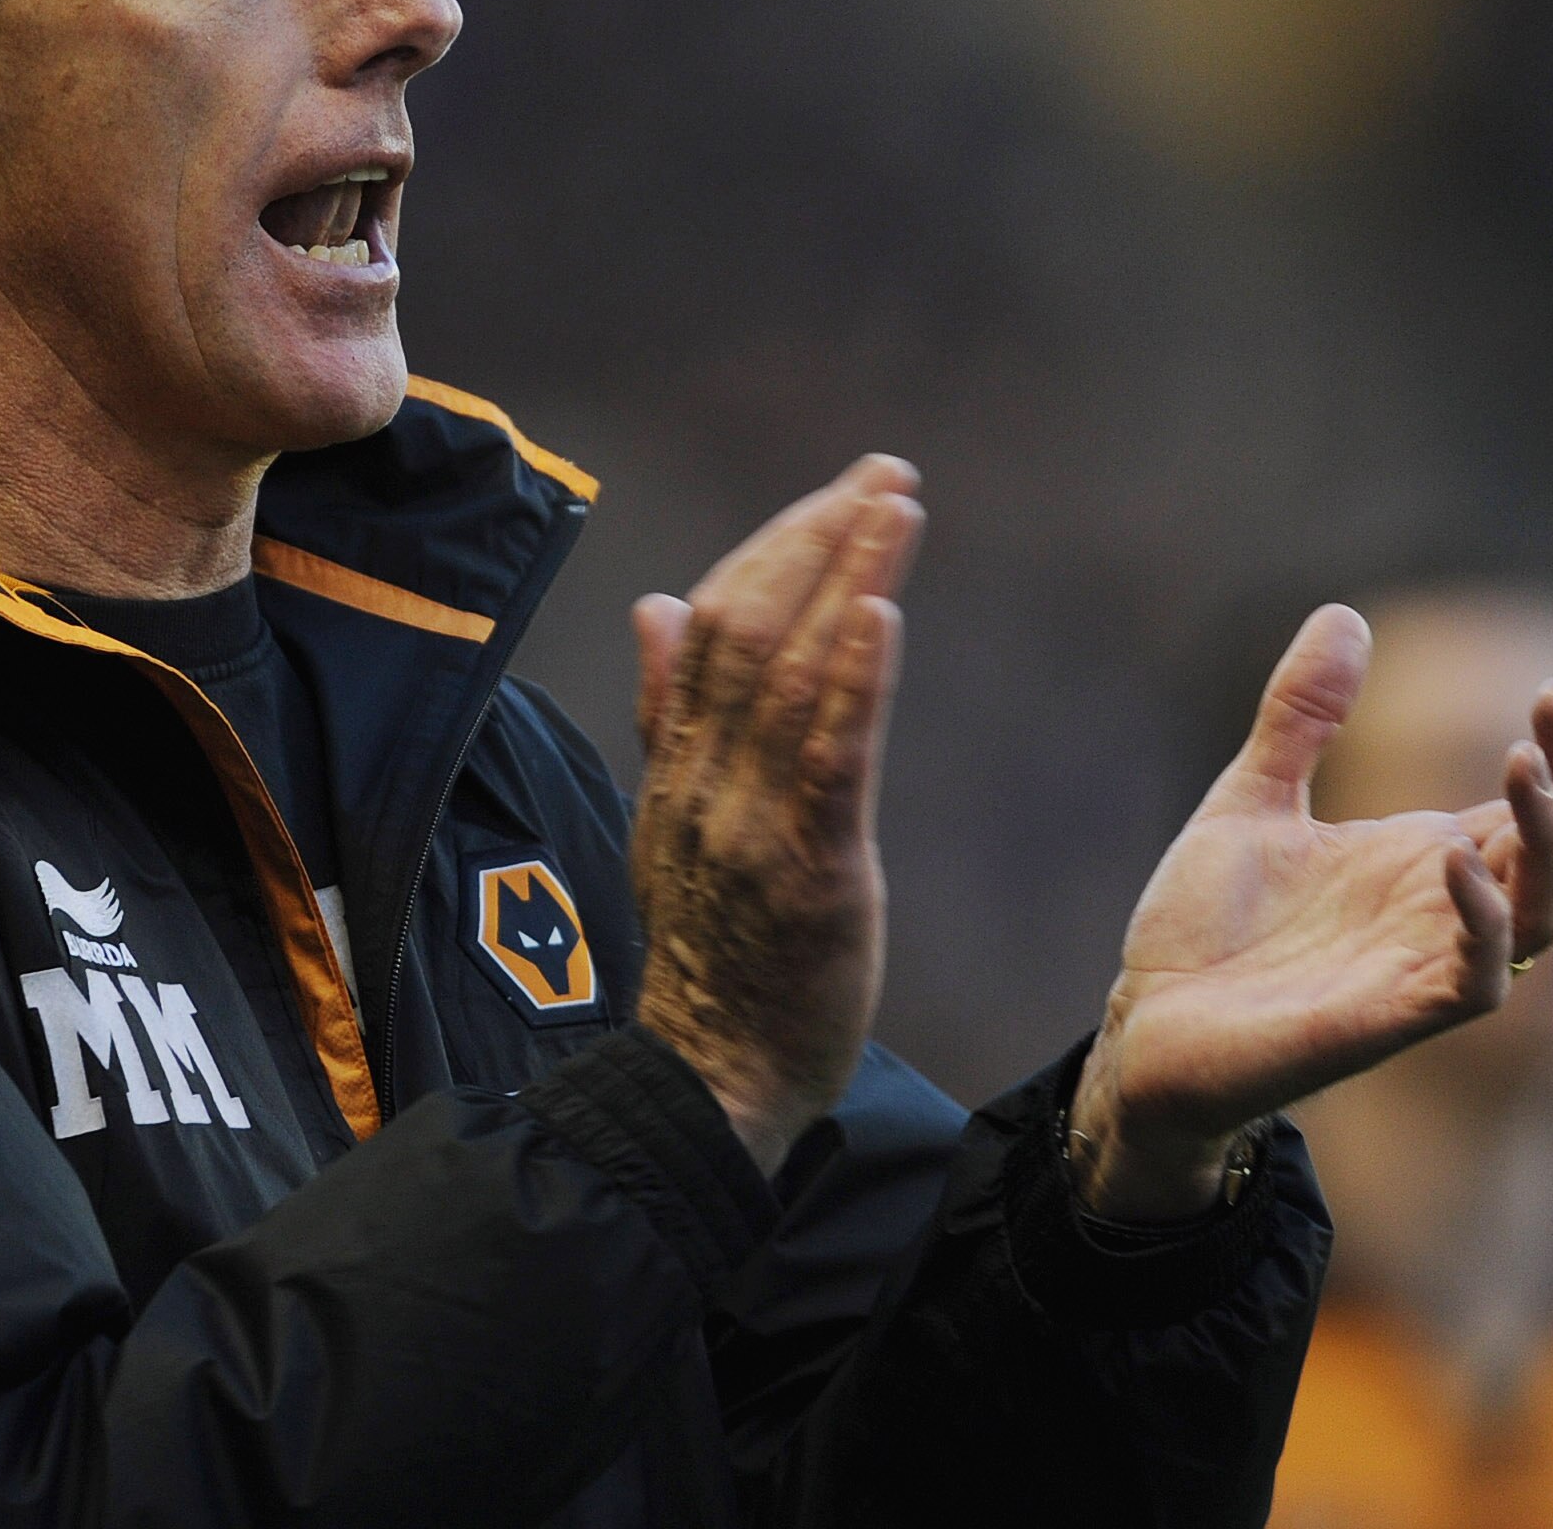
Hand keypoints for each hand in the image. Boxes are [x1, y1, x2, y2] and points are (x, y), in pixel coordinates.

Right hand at [629, 456, 924, 1174]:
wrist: (710, 1078)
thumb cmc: (710, 952)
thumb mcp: (672, 821)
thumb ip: (668, 713)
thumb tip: (657, 605)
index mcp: (676, 765)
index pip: (713, 623)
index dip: (777, 545)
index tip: (842, 490)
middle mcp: (703, 780)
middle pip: (750, 628)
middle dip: (821, 539)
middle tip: (887, 474)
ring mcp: (749, 824)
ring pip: (790, 675)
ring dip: (846, 578)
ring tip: (895, 508)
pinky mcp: (806, 872)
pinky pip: (824, 760)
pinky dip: (853, 677)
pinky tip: (881, 611)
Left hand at [1068, 605, 1552, 1218]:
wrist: (1146, 1025)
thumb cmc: (1204, 928)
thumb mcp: (1251, 797)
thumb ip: (1300, 716)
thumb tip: (1344, 614)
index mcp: (1423, 860)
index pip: (1532, 809)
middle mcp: (1441, 912)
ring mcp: (1425, 967)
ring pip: (1541, 913)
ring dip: (1546, 839)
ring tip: (1524, 761)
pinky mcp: (1394, 1019)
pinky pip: (1479, 980)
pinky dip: (1480, 920)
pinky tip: (1454, 857)